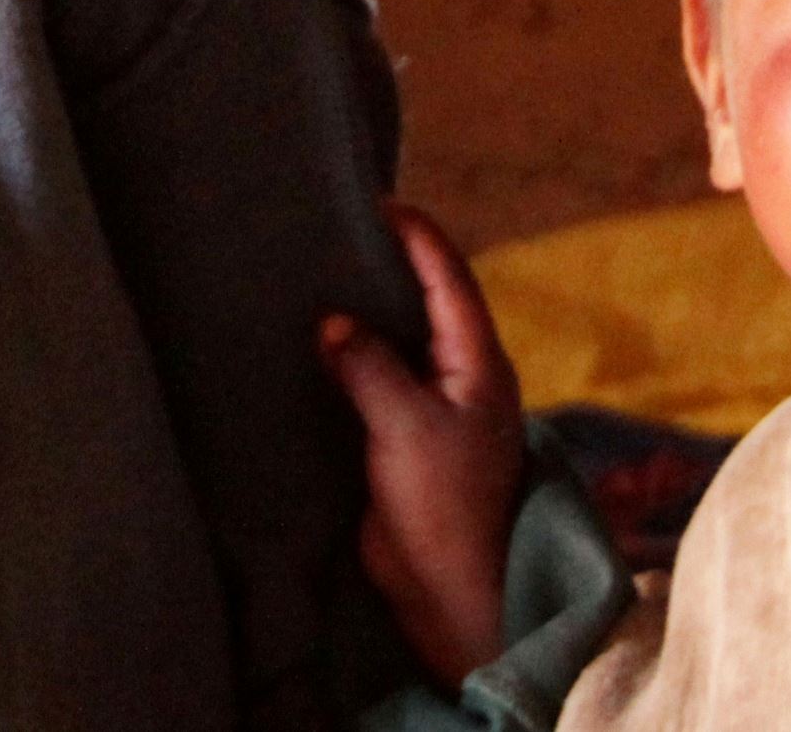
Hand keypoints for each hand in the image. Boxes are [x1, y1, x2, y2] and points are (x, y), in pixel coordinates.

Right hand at [320, 200, 526, 687]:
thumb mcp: (405, 425)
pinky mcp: (404, 435)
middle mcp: (460, 374)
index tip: (373, 200)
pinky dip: (349, 353)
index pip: (448, 277)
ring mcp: (433, 405)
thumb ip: (368, 365)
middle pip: (424, 299)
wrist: (451, 590)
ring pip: (398, 337)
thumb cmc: (443, 505)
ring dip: (363, 309)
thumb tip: (332, 321)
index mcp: (478, 362)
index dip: (414, 234)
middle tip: (335, 227)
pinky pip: (377, 376)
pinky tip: (312, 343)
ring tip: (316, 273)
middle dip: (385, 262)